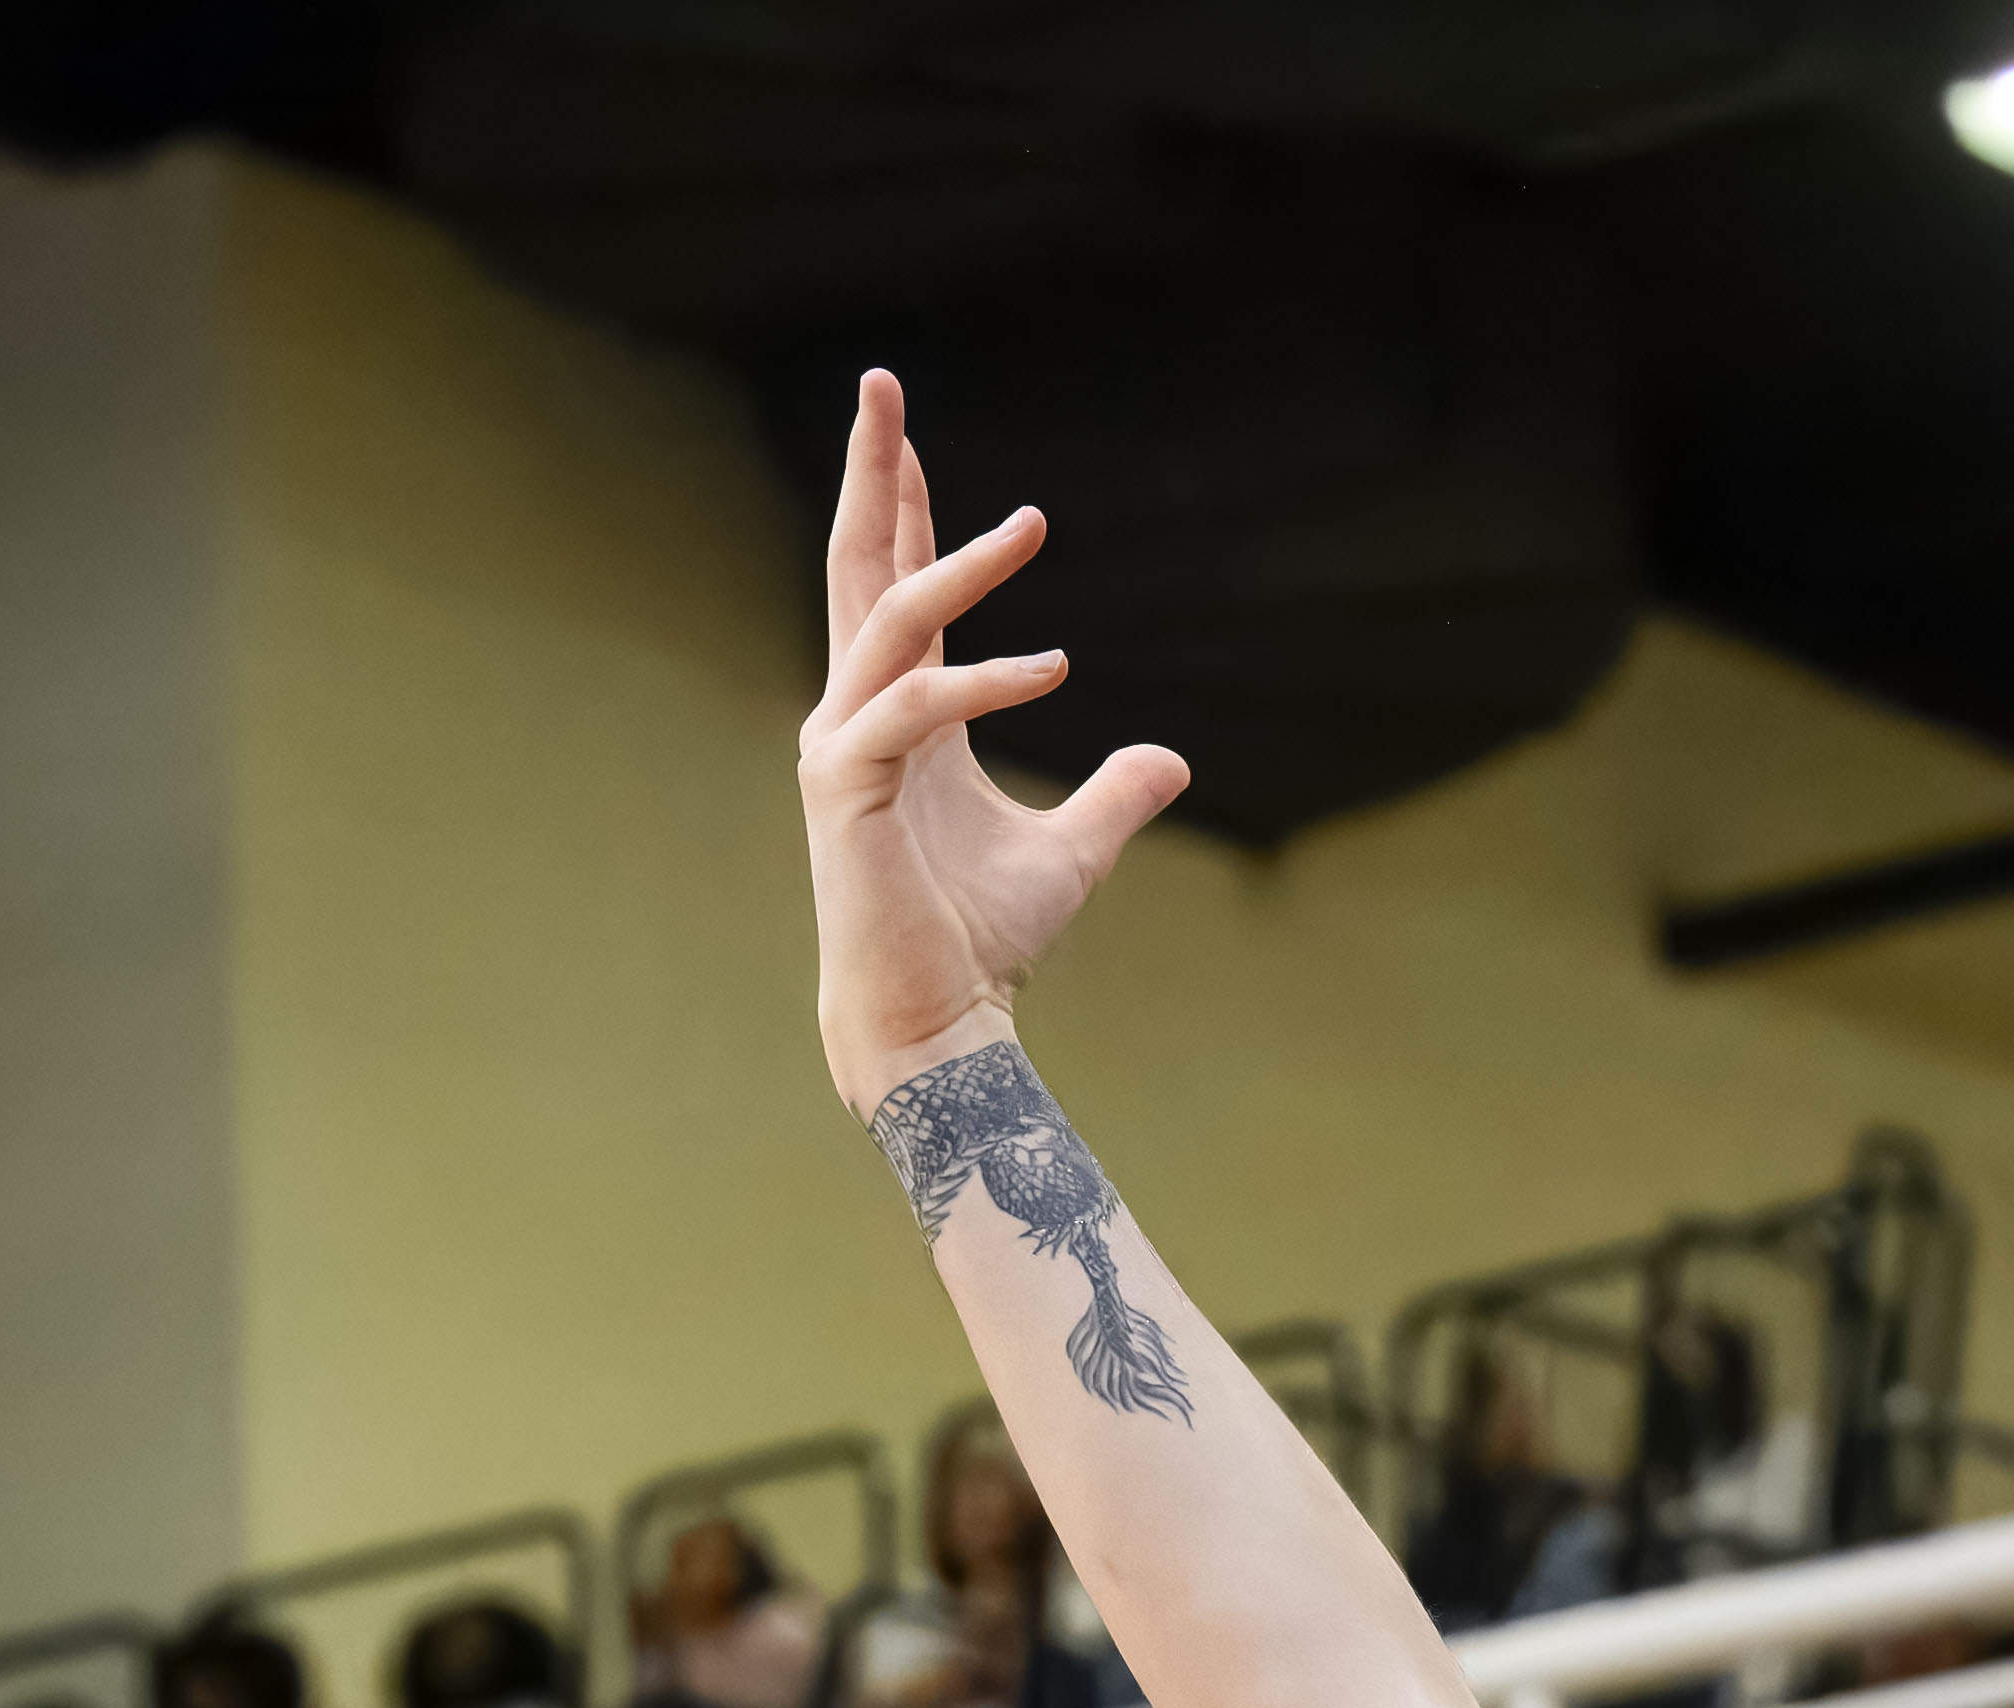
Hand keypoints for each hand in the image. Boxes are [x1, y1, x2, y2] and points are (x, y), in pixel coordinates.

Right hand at [802, 375, 1189, 1106]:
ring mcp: (843, 746)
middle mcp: (859, 713)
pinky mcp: (843, 786)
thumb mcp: (1074, 853)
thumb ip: (1115, 796)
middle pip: (859, 565)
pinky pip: (910, 705)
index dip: (906, 507)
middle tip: (882, 382)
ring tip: (1033, 524)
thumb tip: (1170, 758)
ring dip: (959, 563)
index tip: (906, 433)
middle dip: (872, 472)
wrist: (936, 1020)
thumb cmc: (982, 941)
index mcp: (902, 713)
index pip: (900, 585)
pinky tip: (1054, 670)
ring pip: (892, 617)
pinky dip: (980, 681)